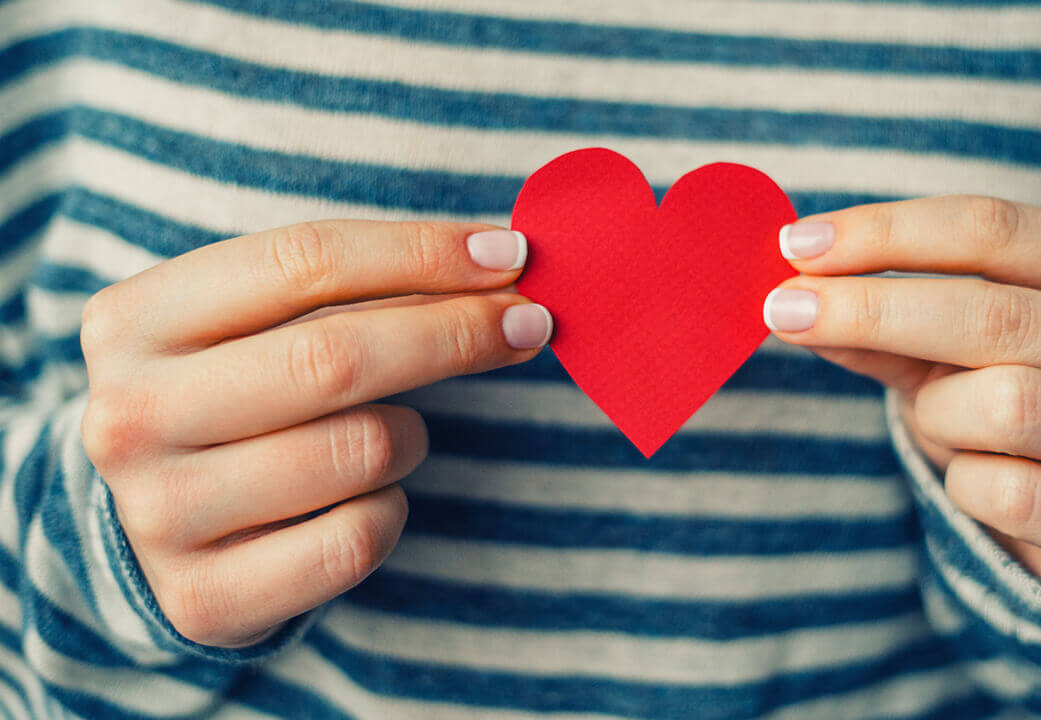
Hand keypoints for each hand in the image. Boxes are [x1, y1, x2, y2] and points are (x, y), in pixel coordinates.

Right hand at [80, 220, 550, 646]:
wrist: (160, 519)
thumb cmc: (238, 395)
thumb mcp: (261, 324)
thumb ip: (357, 286)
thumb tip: (501, 265)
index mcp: (134, 319)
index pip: (304, 260)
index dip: (422, 252)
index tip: (509, 257)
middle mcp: (128, 415)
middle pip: (336, 358)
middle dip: (454, 333)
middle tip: (528, 324)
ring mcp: (158, 515)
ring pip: (360, 451)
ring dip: (411, 436)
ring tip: (392, 436)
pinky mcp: (204, 598)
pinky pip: (358, 538)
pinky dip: (390, 510)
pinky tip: (365, 499)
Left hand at [765, 196, 1040, 599]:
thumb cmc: (1013, 418)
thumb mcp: (949, 354)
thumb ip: (884, 322)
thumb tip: (793, 289)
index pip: (998, 229)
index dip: (888, 232)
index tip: (795, 244)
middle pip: (999, 311)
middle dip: (873, 309)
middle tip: (784, 311)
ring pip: (1009, 404)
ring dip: (939, 415)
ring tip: (940, 422)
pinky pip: (1014, 496)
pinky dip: (966, 488)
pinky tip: (980, 487)